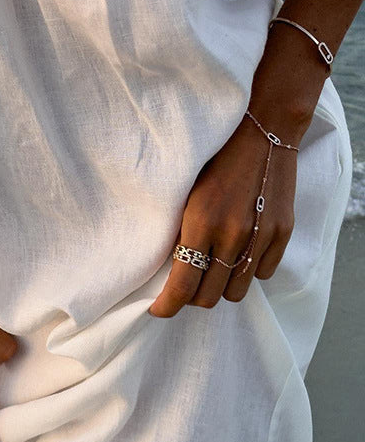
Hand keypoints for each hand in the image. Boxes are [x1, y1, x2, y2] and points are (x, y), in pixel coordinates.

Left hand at [148, 109, 299, 316]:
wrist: (264, 132)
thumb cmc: (216, 159)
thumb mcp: (186, 193)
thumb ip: (180, 232)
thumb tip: (170, 270)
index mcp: (200, 223)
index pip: (182, 286)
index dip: (167, 306)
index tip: (158, 309)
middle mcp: (232, 234)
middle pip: (209, 296)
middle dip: (193, 298)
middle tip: (186, 285)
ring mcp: (261, 236)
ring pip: (237, 291)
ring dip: (222, 287)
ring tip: (214, 269)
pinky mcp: (282, 233)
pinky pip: (262, 274)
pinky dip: (248, 270)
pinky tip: (239, 252)